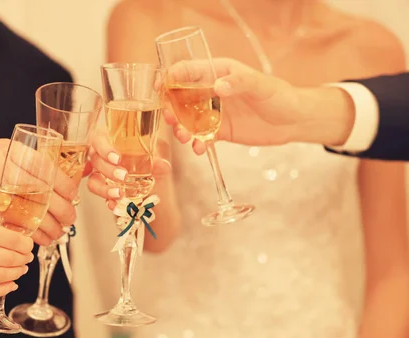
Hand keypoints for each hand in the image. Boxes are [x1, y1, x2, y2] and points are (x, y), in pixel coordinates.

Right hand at [0, 139, 77, 245]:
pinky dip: (35, 236)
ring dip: (51, 225)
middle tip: (70, 217)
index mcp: (5, 150)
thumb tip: (77, 175)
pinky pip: (19, 228)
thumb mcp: (6, 161)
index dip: (64, 184)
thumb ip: (34, 164)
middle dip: (62, 208)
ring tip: (59, 230)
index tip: (73, 195)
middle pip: (42, 190)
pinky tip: (43, 237)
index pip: (44, 166)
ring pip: (33, 212)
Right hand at [0, 213, 33, 296]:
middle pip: (10, 259)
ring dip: (16, 274)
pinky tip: (10, 284)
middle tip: (27, 258)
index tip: (29, 245)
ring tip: (20, 270)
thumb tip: (14, 242)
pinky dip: (3, 288)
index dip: (26, 245)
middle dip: (23, 260)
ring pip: (1, 276)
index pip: (12, 240)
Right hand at [86, 133, 171, 209]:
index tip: (117, 159)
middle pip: (95, 160)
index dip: (105, 149)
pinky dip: (107, 200)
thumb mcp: (156, 152)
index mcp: (109, 139)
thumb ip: (158, 156)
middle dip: (108, 170)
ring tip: (119, 194)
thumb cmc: (148, 155)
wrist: (153, 176)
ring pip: (92, 181)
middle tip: (124, 176)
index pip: (99, 140)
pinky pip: (100, 197)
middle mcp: (100, 155)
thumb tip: (161, 164)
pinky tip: (115, 205)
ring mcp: (99, 173)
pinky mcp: (102, 189)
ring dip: (104, 189)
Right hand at [164, 58, 353, 153]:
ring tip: (184, 137)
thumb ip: (240, 83)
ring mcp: (213, 112)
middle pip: (180, 97)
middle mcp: (211, 91)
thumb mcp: (262, 86)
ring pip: (187, 119)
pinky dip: (196, 144)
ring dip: (181, 128)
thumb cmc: (281, 96)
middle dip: (171, 108)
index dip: (170, 77)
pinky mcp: (219, 131)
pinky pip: (200, 137)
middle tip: (171, 119)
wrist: (294, 121)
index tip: (160, 88)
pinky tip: (198, 149)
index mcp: (218, 72)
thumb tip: (218, 85)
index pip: (187, 71)